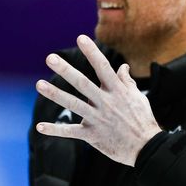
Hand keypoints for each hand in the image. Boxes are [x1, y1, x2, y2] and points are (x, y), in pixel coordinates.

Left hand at [35, 35, 161, 165]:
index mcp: (117, 91)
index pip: (103, 67)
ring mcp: (98, 119)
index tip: (81, 37)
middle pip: (82, 83)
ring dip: (55, 94)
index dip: (92, 52)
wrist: (146, 147)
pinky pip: (70, 132)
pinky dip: (55, 130)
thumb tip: (123, 66)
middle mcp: (106, 102)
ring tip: (39, 84)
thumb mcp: (138, 97)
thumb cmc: (142, 119)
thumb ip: (126, 81)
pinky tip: (40, 126)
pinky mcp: (92, 135)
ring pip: (73, 104)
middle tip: (50, 58)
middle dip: (66, 70)